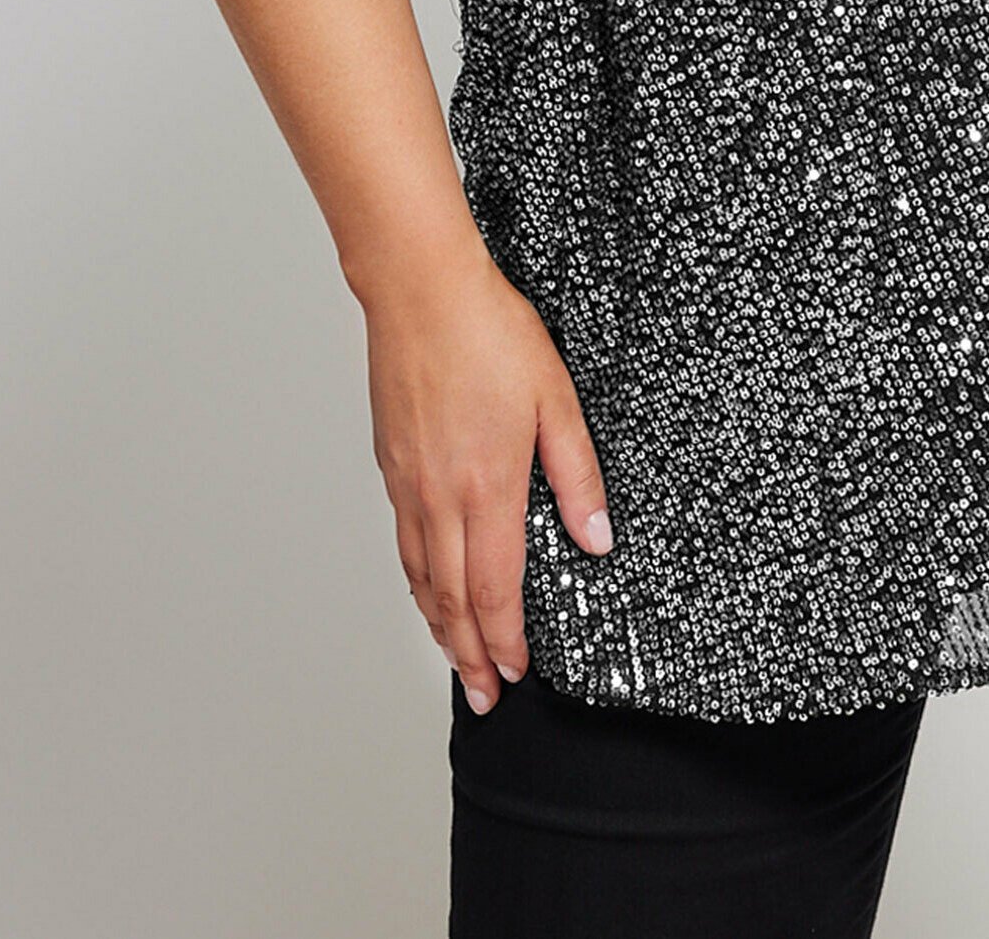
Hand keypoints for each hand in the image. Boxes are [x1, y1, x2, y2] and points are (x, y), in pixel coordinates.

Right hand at [363, 245, 612, 713]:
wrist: (420, 290)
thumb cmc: (489, 332)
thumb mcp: (556, 398)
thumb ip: (577, 473)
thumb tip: (597, 537)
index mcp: (487, 486)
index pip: (493, 589)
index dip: (504, 640)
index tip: (516, 674)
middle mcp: (440, 496)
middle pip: (450, 600)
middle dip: (468, 656)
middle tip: (482, 697)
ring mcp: (408, 483)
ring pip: (420, 577)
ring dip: (438, 626)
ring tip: (455, 659)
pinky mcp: (392, 464)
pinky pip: (404, 542)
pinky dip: (416, 581)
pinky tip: (426, 587)